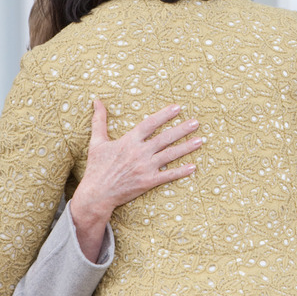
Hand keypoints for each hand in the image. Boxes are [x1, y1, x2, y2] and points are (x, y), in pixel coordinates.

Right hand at [69, 100, 201, 260]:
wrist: (96, 194)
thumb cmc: (97, 168)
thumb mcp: (96, 142)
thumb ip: (99, 121)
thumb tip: (96, 100)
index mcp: (128, 141)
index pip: (150, 123)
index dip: (164, 115)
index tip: (178, 107)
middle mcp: (139, 152)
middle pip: (164, 138)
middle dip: (182, 129)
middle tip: (196, 122)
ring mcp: (145, 167)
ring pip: (170, 155)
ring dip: (186, 147)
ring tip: (200, 140)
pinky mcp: (148, 182)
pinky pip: (168, 175)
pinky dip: (181, 171)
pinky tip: (193, 166)